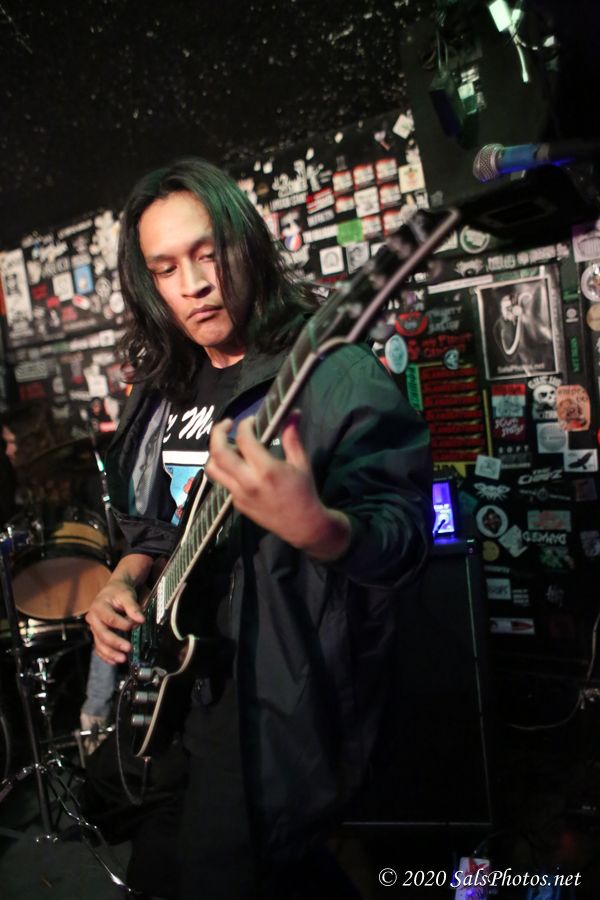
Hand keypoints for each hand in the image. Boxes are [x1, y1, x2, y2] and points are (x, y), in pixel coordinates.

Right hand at [86, 575, 144, 664]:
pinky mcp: (97, 634)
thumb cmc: (118, 592)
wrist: (112, 591)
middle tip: (128, 648)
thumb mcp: (126, 594)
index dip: (122, 624)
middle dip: (115, 642)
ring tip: (122, 659)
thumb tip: (140, 619)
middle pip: (102, 633)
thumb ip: (133, 607)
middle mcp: (93, 618)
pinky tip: (114, 661)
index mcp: (99, 607)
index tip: (134, 625)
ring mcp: (94, 628)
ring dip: (110, 653)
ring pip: (99, 643)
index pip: (110, 618)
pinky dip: (106, 655)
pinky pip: (99, 647)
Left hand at [205, 412, 350, 560]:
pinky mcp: (236, 504)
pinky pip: (223, 481)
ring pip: (213, 469)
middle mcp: (248, 483)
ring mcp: (239, 495)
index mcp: (267, 470)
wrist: (302, 526)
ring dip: (216, 452)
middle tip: (227, 424)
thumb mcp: (301, 463)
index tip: (251, 421)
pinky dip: (226, 468)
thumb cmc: (304, 492)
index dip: (245, 425)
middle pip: (218, 452)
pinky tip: (240, 465)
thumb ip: (292, 437)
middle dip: (218, 432)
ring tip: (229, 444)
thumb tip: (293, 412)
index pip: (245, 440)